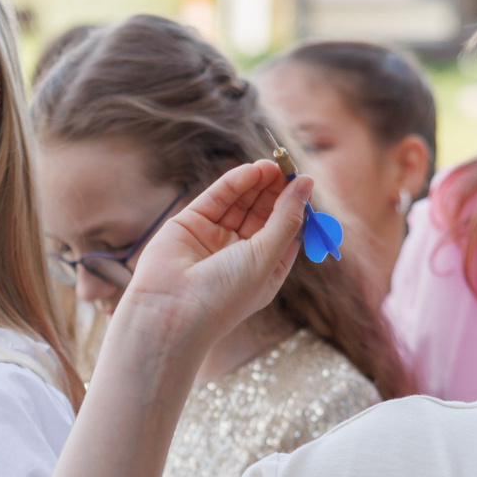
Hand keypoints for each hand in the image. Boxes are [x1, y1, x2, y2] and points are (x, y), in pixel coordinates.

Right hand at [109, 161, 311, 364]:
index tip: (304, 182)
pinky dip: (235, 183)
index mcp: (264, 268)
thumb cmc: (224, 296)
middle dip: (276, 189)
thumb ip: (286, 219)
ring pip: (241, 202)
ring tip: (272, 164)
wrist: (171, 312)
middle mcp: (240, 252)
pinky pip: (218, 198)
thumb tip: (306, 183)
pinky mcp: (192, 223)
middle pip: (264, 211)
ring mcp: (215, 237)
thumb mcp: (266, 257)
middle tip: (288, 166)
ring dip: (258, 182)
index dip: (295, 206)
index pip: (286, 229)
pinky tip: (251, 171)